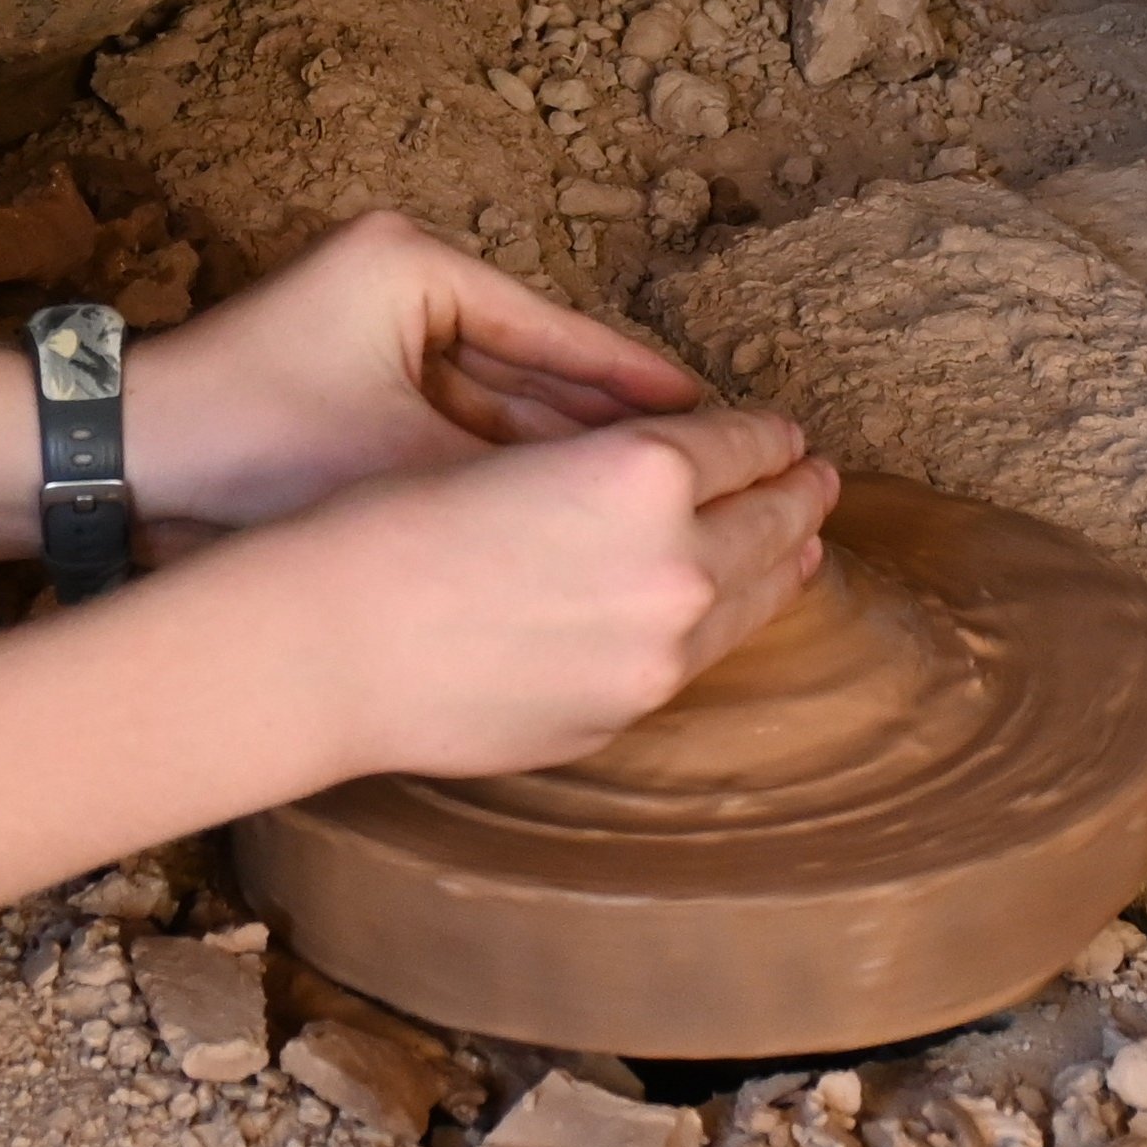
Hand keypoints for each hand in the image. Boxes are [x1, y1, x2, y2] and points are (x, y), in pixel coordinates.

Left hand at [128, 211, 705, 532]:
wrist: (118, 466)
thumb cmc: (250, 447)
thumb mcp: (401, 459)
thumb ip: (516, 471)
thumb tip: (629, 497)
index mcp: (416, 264)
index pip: (557, 332)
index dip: (639, 388)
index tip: (716, 424)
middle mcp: (401, 281)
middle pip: (534, 366)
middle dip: (609, 425)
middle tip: (705, 468)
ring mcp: (376, 334)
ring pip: (497, 402)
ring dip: (560, 452)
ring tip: (652, 502)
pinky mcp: (353, 384)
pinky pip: (453, 426)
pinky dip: (500, 467)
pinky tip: (565, 514)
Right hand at [194, 411, 840, 784]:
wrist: (328, 645)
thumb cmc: (392, 523)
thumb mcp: (519, 453)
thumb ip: (617, 465)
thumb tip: (686, 468)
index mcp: (644, 470)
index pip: (743, 444)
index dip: (768, 435)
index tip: (784, 434)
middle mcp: (673, 563)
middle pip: (772, 522)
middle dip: (799, 495)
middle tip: (819, 480)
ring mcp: (655, 653)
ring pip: (750, 600)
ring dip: (781, 565)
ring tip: (802, 546)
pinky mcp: (624, 712)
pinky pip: (692, 660)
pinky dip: (718, 627)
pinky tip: (718, 614)